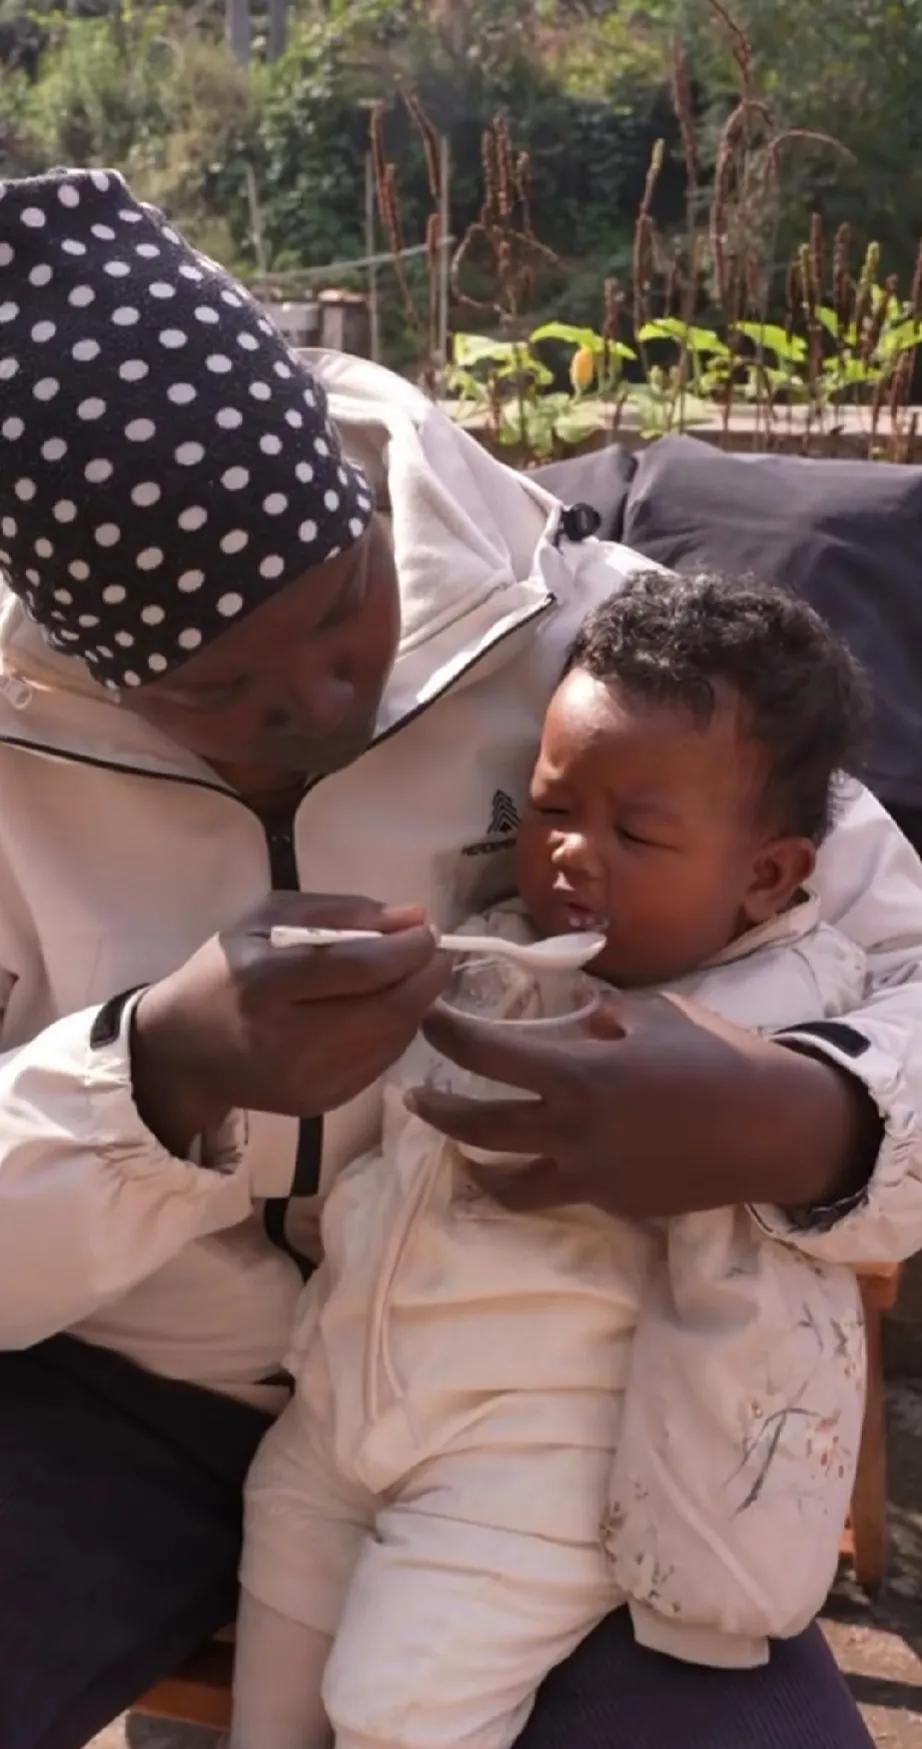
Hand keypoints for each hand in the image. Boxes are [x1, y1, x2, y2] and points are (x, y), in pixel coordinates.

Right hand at [132, 893, 447, 1155]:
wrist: (183, 1052)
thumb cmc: (225, 971)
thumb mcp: (265, 919)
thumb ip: (340, 910)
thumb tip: (412, 917)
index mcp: (265, 981)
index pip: (360, 968)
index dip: (408, 949)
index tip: (428, 928)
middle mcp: (286, 1038)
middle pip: (387, 1010)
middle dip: (426, 977)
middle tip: (437, 953)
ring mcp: (306, 1079)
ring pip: (392, 1040)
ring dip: (417, 1004)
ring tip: (413, 976)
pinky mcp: (319, 1104)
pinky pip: (380, 1063)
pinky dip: (396, 1032)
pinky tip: (387, 1010)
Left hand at [408, 991, 877, 1217]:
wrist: (768, 1126)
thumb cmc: (712, 1054)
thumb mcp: (646, 1013)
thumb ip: (589, 1022)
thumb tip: (553, 1026)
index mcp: (575, 1073)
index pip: (484, 1053)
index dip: (445, 1033)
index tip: (428, 1018)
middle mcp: (569, 1132)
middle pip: (476, 1128)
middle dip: (435, 1110)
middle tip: (412, 1096)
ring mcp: (588, 1176)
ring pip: (506, 1182)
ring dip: (475, 1162)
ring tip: (460, 1148)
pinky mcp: (611, 1203)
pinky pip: (559, 1188)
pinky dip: (540, 1172)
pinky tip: (544, 1155)